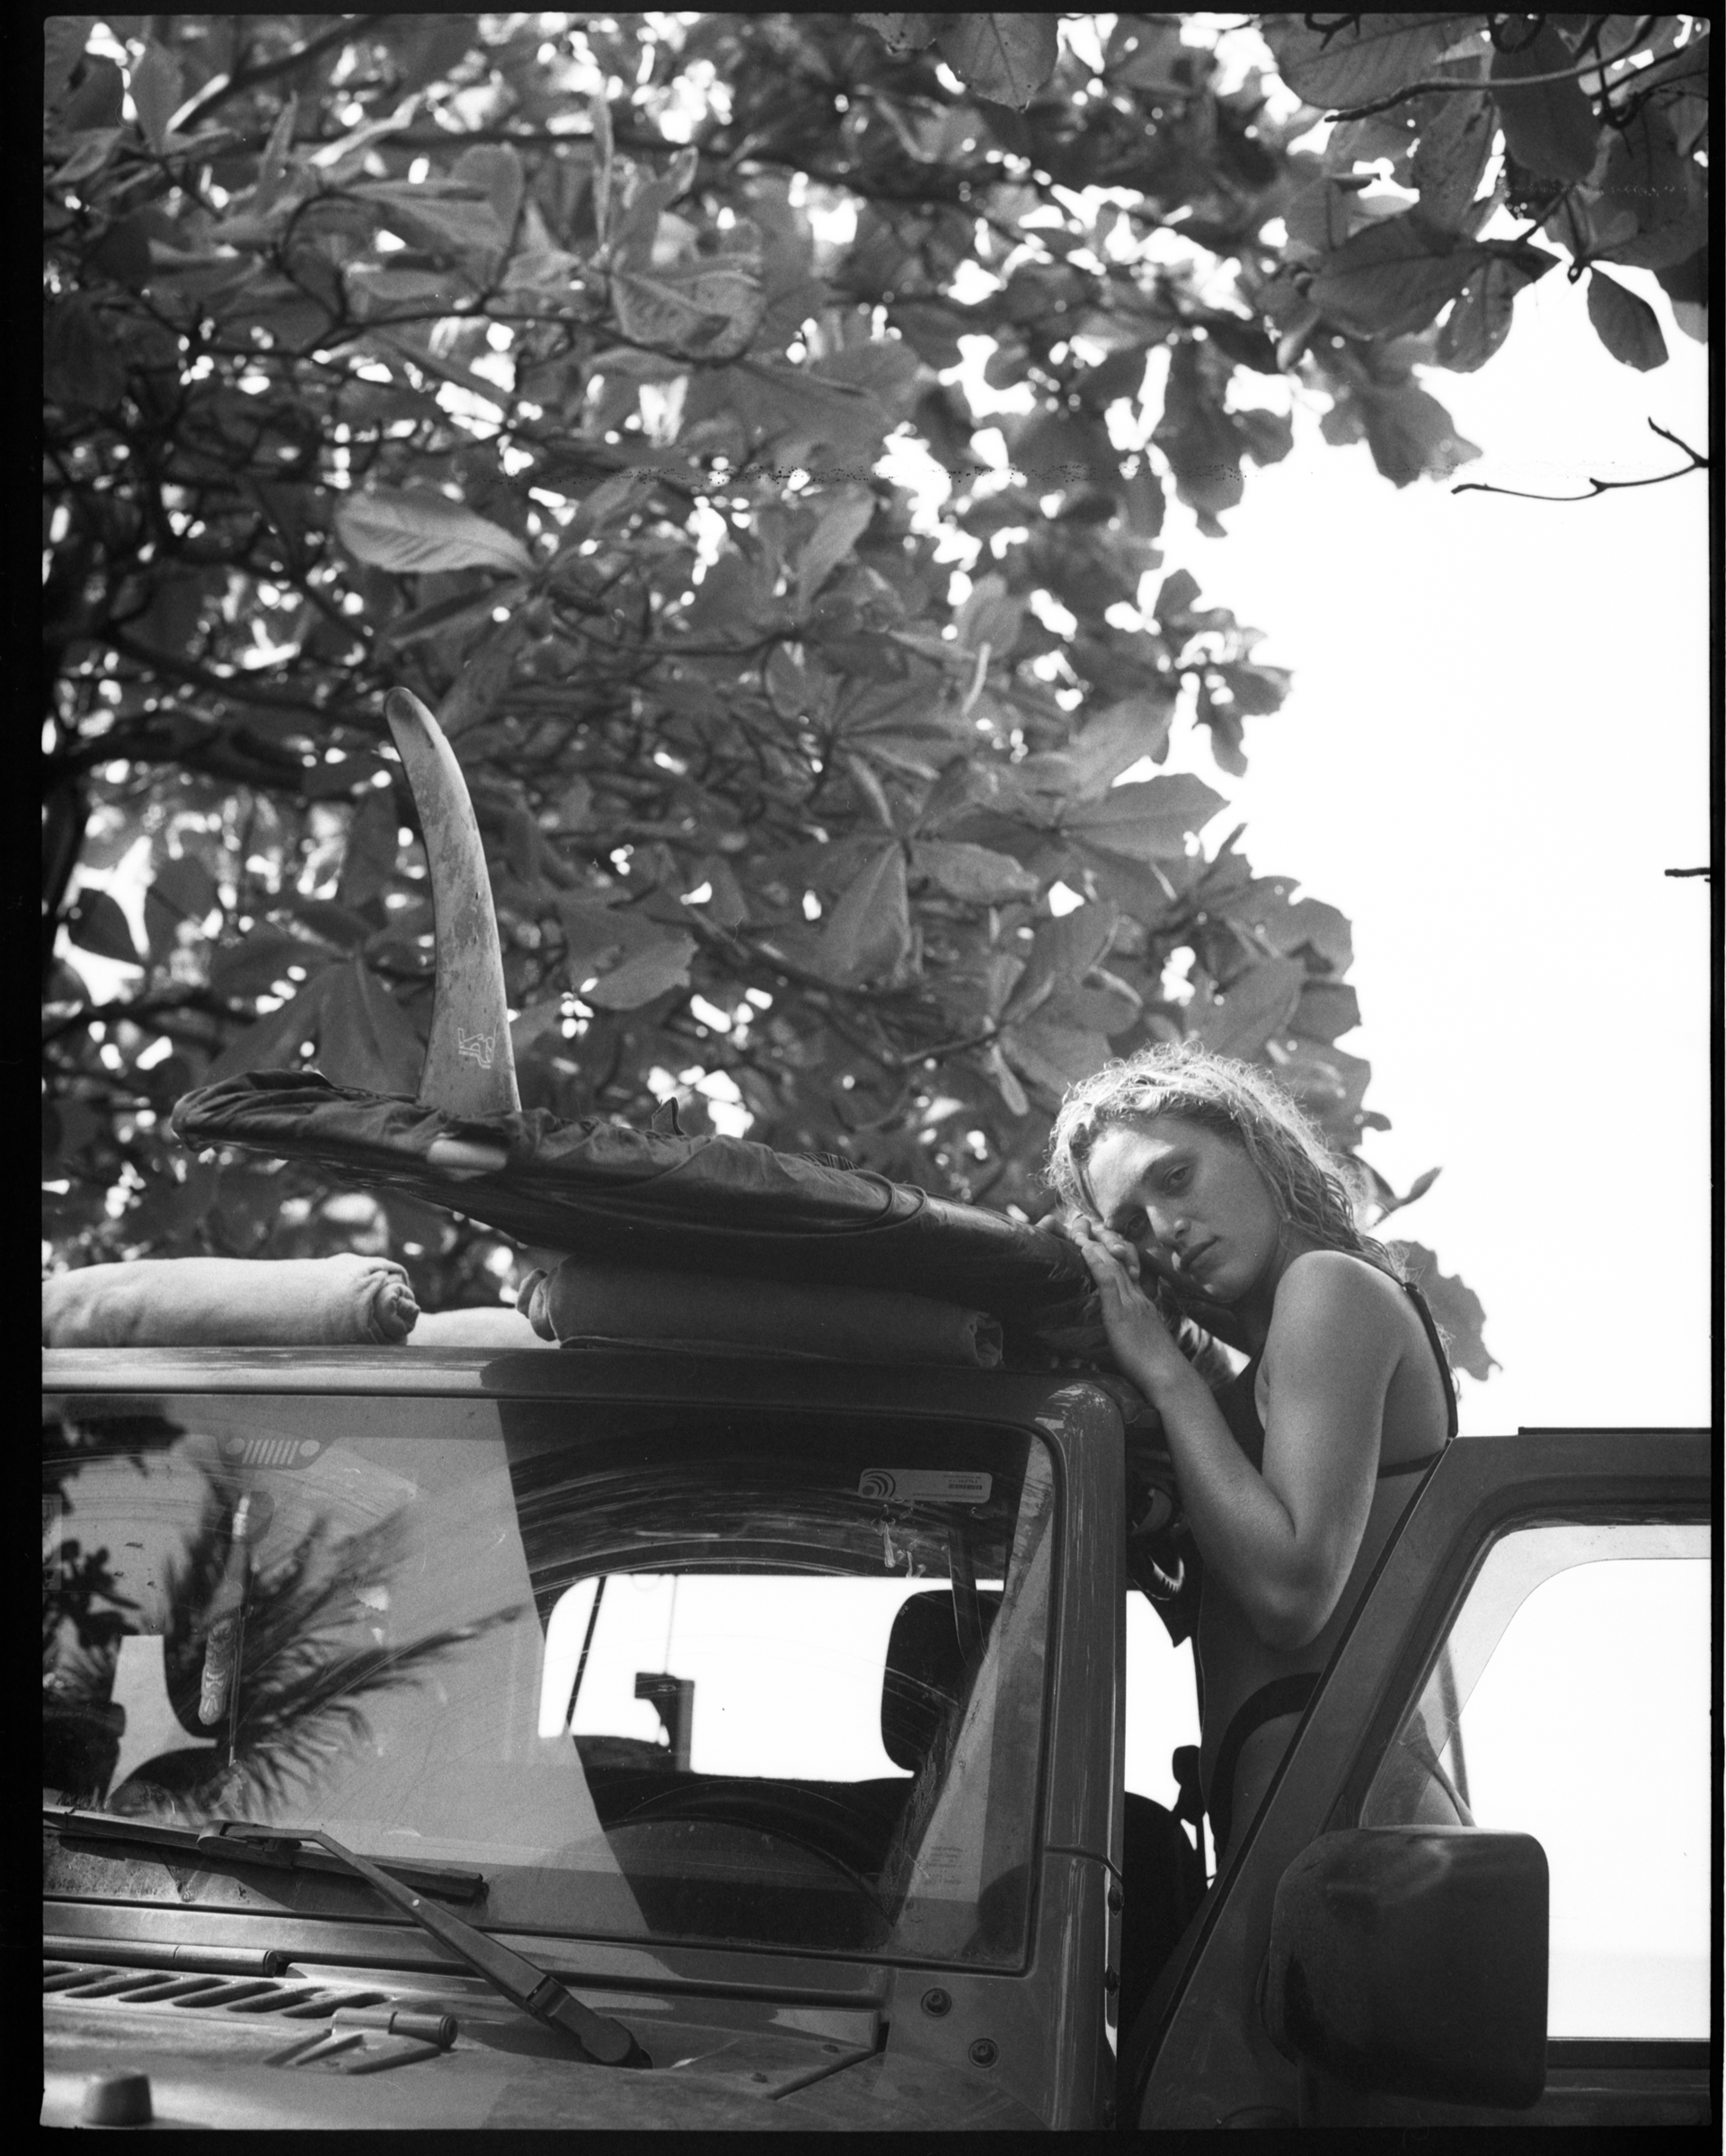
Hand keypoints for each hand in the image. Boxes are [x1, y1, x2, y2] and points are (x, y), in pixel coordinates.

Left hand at [1066, 1216, 1185, 1392]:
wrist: (1168, 1377)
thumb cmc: (1154, 1366)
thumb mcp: (1142, 1340)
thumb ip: (1131, 1330)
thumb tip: (1120, 1332)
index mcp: (1141, 1302)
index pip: (1125, 1267)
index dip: (1110, 1249)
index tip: (1096, 1234)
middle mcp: (1137, 1296)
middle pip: (1119, 1258)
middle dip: (1101, 1236)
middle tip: (1083, 1219)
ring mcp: (1131, 1302)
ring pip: (1113, 1263)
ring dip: (1094, 1242)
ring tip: (1077, 1226)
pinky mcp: (1122, 1313)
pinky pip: (1109, 1282)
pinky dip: (1097, 1262)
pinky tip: (1085, 1248)